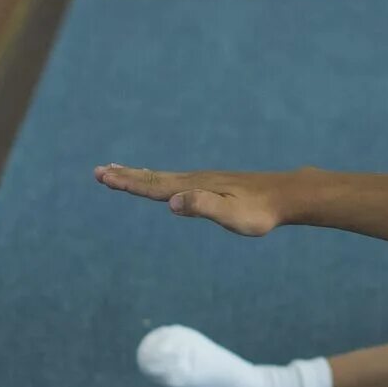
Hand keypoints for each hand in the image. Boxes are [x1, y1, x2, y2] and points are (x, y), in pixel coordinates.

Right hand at [93, 164, 291, 235]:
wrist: (287, 195)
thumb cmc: (261, 211)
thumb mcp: (231, 215)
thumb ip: (202, 207)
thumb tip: (172, 202)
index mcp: (195, 188)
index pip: (154, 186)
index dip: (128, 183)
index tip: (103, 176)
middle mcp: (197, 181)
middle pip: (154, 178)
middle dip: (127, 176)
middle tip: (99, 171)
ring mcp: (206, 181)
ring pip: (166, 178)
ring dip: (141, 175)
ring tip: (121, 171)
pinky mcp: (215, 185)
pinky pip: (181, 180)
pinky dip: (163, 179)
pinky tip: (166, 183)